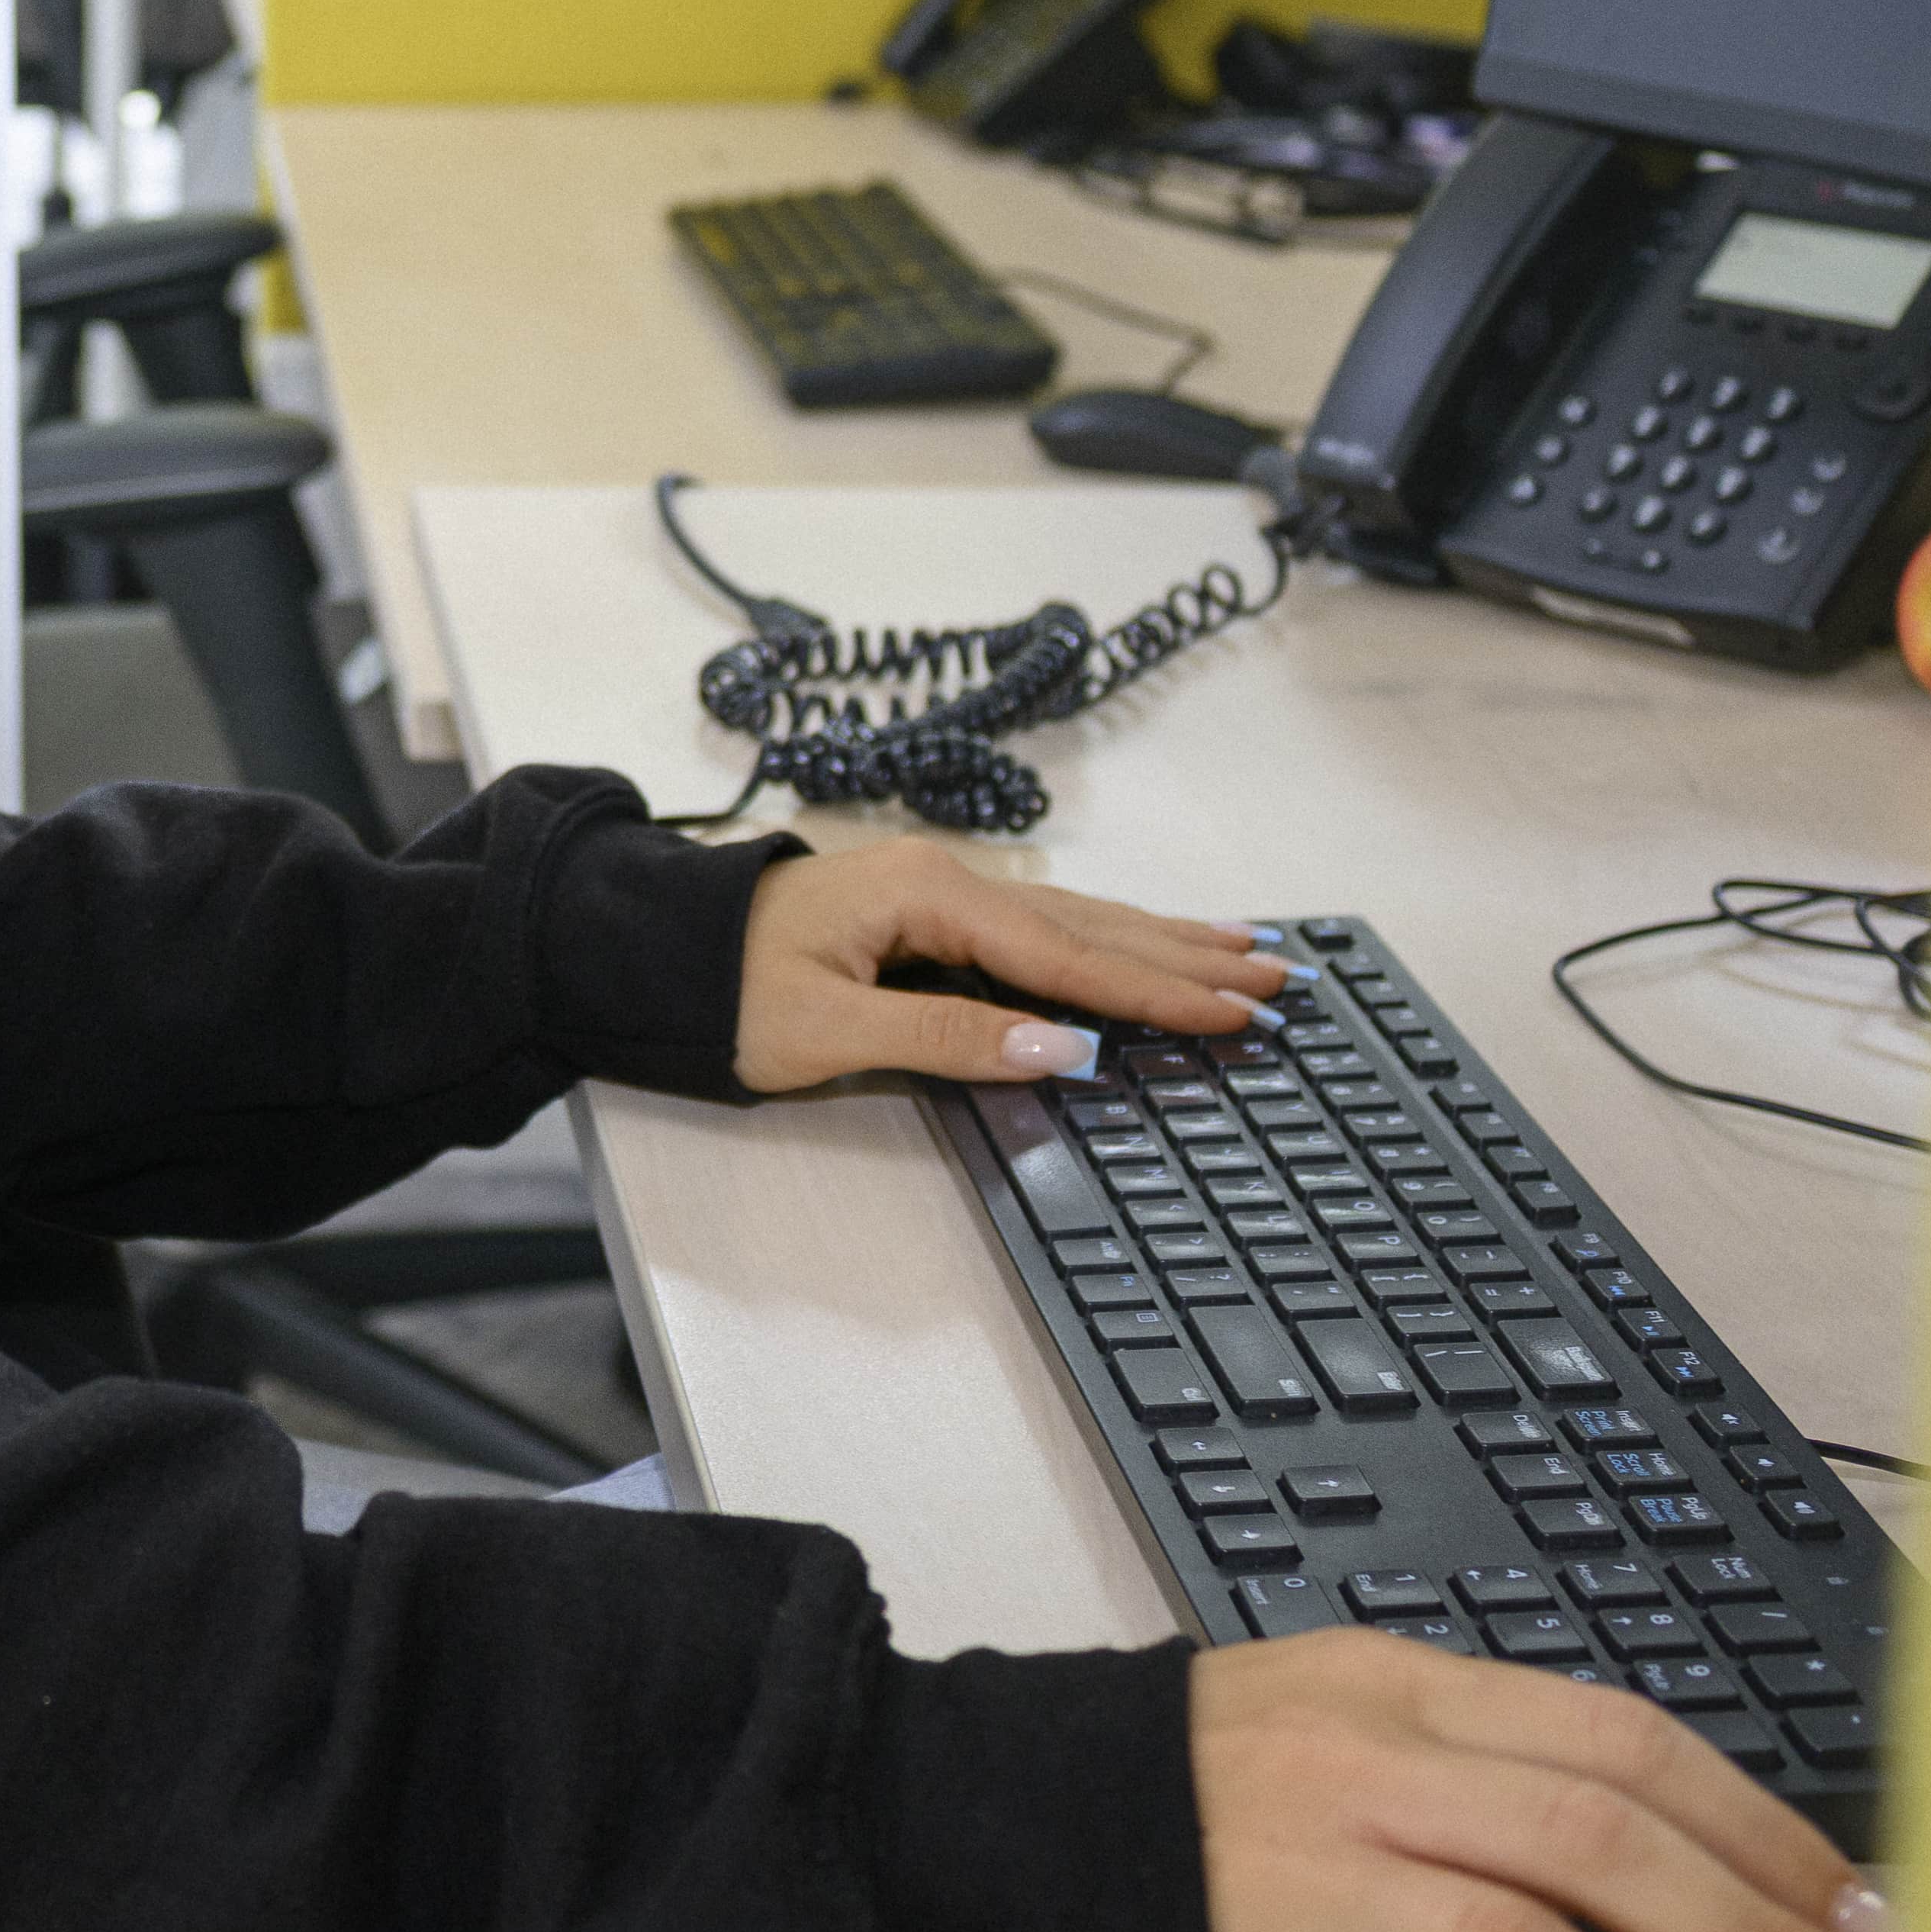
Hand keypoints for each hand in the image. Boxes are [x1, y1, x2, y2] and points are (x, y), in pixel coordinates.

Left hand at [726, 840, 1291, 1092]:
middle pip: (1093, 927)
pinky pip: (1043, 927)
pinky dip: (1108, 939)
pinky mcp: (932, 912)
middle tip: (1281, 978)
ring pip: (1078, 921)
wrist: (649, 947)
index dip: (1156, 993)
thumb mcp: (828, 1028)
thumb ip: (949, 1038)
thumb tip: (1063, 1050)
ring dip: (1163, 941)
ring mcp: (943, 892)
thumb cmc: (725, 989)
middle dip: (1189, 958)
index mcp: (931, 898)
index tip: (1234, 1013)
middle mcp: (949, 881)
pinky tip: (1147, 943)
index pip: (1068, 958)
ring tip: (1245, 950)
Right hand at [1192, 1632, 1897, 1931]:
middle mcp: (1352, 1774)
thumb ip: (1484, 1770)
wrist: (976, 1819)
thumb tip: (1688, 1874)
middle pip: (1597, 1843)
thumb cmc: (1188, 1790)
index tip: (1875, 1924)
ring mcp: (1284, 1885)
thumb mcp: (1340, 1722)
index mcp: (1395, 1694)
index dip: (1767, 1838)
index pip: (1623, 1746)